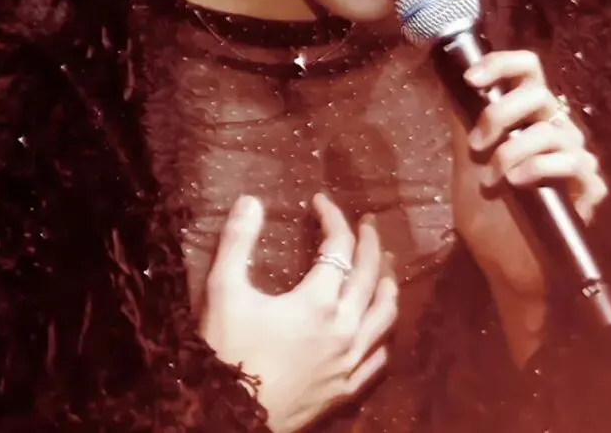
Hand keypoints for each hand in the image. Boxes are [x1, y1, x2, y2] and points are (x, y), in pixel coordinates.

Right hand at [201, 191, 397, 432]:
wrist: (228, 417)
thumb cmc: (227, 352)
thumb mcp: (224, 290)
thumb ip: (238, 241)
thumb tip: (251, 199)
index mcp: (318, 301)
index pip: (339, 245)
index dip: (332, 217)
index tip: (320, 201)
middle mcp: (344, 328)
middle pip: (370, 274)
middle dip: (370, 242)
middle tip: (368, 222)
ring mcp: (349, 362)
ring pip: (385, 316)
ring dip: (387, 284)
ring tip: (385, 266)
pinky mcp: (345, 390)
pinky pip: (379, 358)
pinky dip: (383, 334)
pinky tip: (380, 327)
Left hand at [449, 51, 605, 359]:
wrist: (505, 268)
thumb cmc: (488, 216)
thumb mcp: (466, 165)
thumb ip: (464, 125)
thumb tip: (450, 80)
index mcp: (528, 117)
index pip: (528, 69)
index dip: (502, 63)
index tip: (472, 79)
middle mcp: (556, 129)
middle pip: (539, 93)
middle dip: (500, 113)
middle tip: (477, 145)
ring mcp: (576, 157)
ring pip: (552, 129)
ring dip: (513, 151)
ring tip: (494, 180)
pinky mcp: (589, 188)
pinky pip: (574, 162)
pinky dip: (541, 168)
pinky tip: (520, 185)